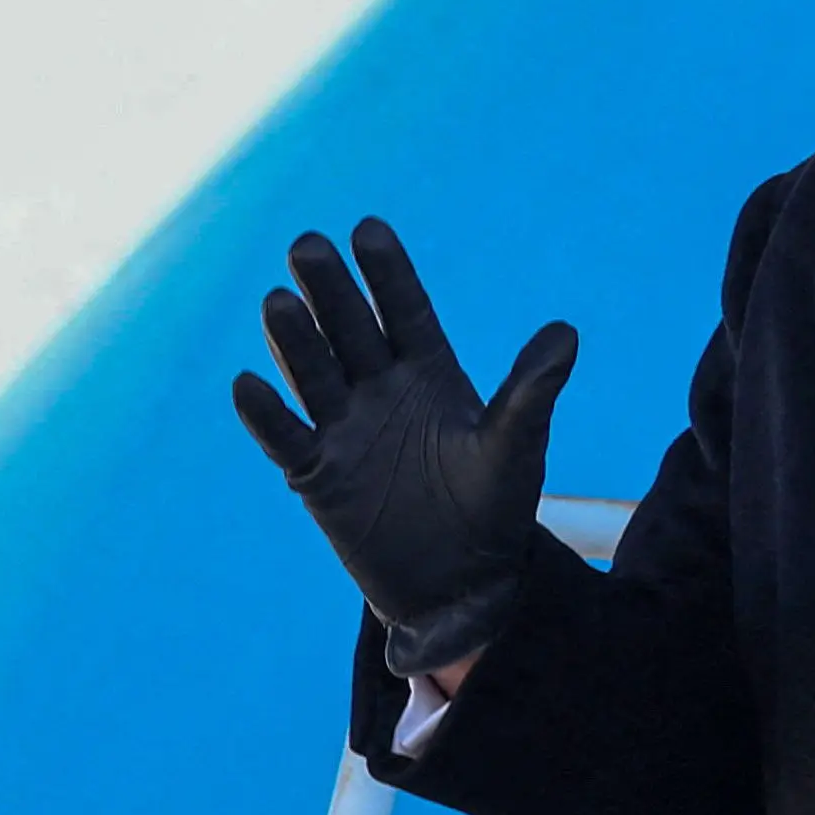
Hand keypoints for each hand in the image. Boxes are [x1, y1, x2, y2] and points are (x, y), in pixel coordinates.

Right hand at [230, 217, 576, 675]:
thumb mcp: (517, 448)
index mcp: (429, 372)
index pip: (405, 311)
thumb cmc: (495, 508)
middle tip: (308, 245)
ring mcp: (344, 429)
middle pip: (351, 330)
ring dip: (295, 341)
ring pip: (313, 373)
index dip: (387, 274)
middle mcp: (380, 390)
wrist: (463, 585)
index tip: (369, 229)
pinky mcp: (317, 475)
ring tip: (279, 302)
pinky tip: (247, 384)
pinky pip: (285, 438)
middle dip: (330, 290)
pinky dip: (265, 415)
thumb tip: (567, 333)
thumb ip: (532, 392)